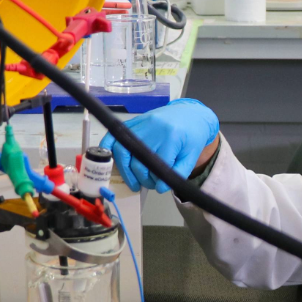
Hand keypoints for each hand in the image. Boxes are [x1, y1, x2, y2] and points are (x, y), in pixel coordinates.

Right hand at [100, 98, 220, 192]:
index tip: (159, 187)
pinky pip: (114, 135)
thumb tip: (160, 187)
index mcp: (170, 136)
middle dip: (141, 178)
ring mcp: (140, 124)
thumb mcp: (192, 155)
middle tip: (148, 184)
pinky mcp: (133, 122)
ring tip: (134, 182)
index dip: (157, 181)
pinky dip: (108, 148)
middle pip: (138, 161)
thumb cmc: (192, 136)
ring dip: (125, 171)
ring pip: (122, 151)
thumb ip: (179, 173)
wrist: (191, 114)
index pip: (157, 166)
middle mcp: (152, 129)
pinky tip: (111, 162)